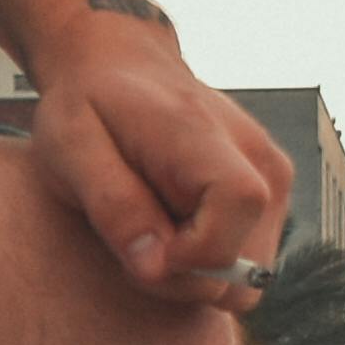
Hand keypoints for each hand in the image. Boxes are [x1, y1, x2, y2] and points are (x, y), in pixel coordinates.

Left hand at [29, 11, 294, 312]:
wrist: (120, 67)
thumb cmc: (89, 105)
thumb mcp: (71, 147)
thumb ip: (113, 204)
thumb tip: (156, 267)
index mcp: (206, 135)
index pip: (238, 204)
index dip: (194, 252)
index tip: (143, 252)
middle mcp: (257, 156)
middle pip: (249, 261)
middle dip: (186, 277)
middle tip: (134, 246)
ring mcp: (273, 177)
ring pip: (251, 275)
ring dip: (197, 273)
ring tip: (153, 232)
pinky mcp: (271, 196)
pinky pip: (247, 262)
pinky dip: (208, 262)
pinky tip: (173, 229)